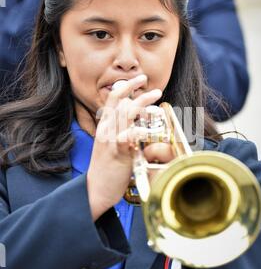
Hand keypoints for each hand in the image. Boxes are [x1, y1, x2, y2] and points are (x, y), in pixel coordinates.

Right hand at [86, 75, 162, 220]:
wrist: (95, 189)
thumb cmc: (106, 168)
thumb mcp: (110, 144)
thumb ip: (119, 130)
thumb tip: (133, 120)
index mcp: (104, 126)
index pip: (113, 99)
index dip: (126, 86)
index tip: (139, 79)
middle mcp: (106, 129)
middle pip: (122, 103)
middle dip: (141, 94)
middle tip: (157, 91)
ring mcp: (111, 140)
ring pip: (126, 114)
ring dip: (143, 104)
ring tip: (157, 98)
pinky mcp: (118, 153)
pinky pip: (128, 136)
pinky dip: (138, 130)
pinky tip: (148, 128)